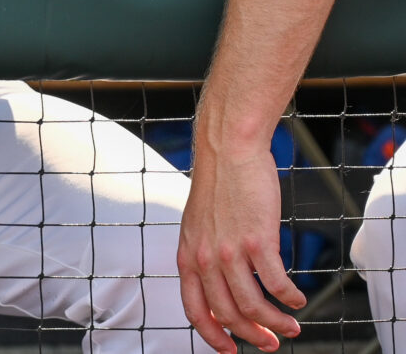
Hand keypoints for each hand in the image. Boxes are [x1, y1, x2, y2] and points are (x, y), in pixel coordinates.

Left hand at [177, 146, 305, 352]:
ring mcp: (230, 250)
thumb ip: (204, 256)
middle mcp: (205, 258)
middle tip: (272, 343)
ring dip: (277, 323)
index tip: (230, 350)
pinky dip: (290, 297)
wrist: (227, 151)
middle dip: (253, 336)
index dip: (212, 335)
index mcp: (187, 256)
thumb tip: (220, 287)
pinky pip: (276, 283)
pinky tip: (298, 299)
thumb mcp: (197, 227)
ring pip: (254, 305)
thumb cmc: (218, 187)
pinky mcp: (257, 240)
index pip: (194, 309)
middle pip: (228, 314)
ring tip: (292, 326)